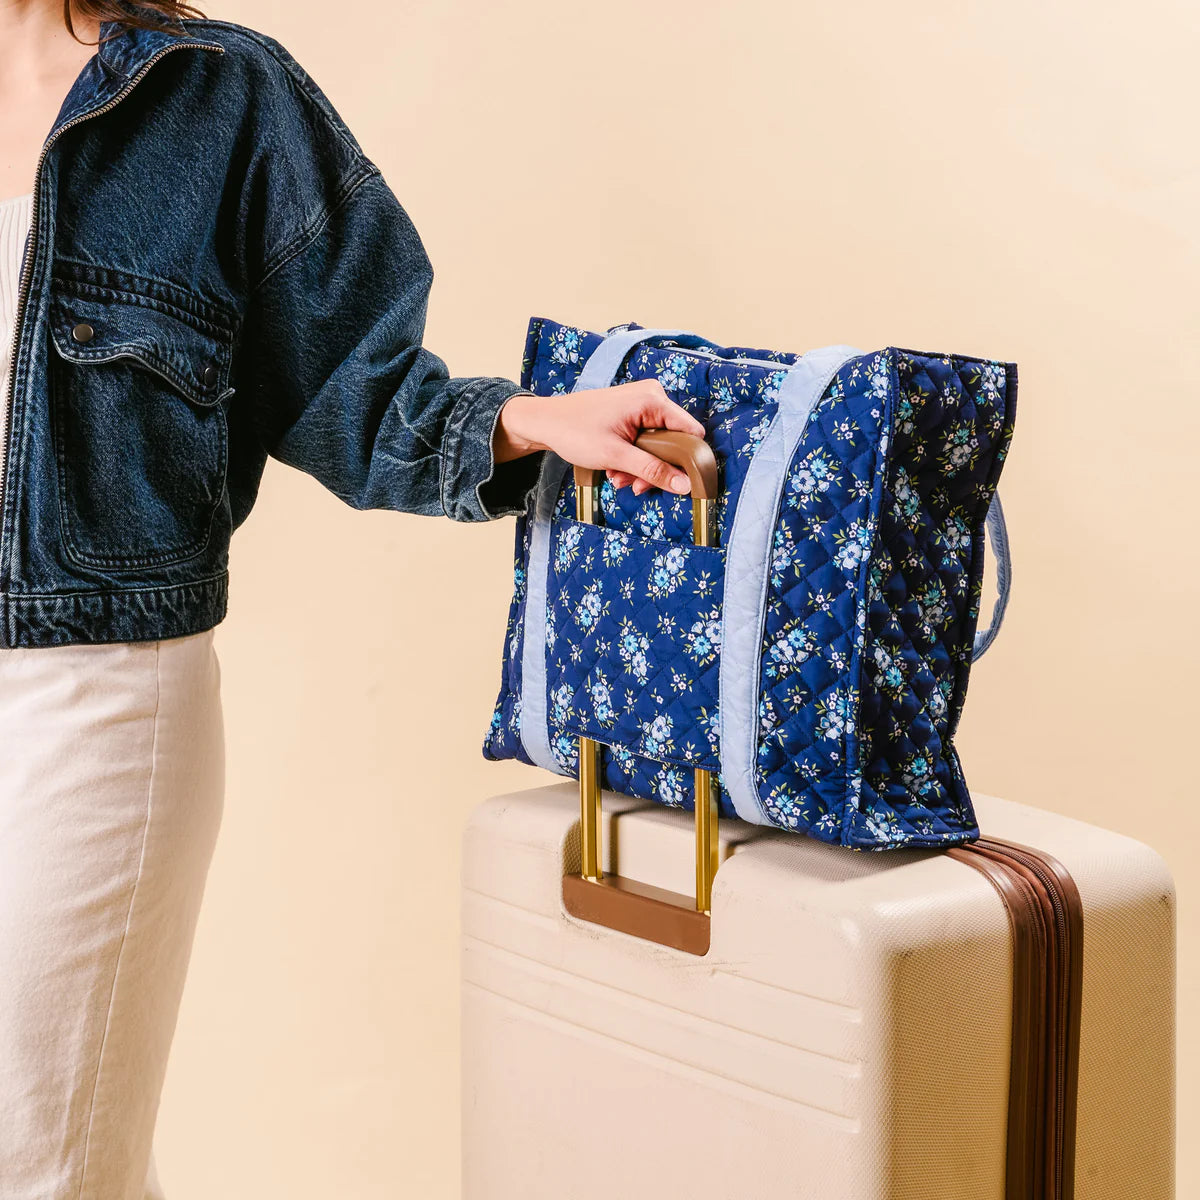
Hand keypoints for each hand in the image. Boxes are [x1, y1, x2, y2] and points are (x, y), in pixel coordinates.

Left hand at [493, 381, 705, 495]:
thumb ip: (653, 470)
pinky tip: (615, 469)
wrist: (545, 422)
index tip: (677, 482)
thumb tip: (685, 485)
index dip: (687, 460)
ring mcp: (642, 404)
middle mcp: (652, 397)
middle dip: (654, 468)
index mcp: (652, 400)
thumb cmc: (574, 431)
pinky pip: (645, 441)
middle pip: (673, 442)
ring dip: (641, 468)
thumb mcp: (616, 456)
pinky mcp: (632, 413)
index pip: (690, 432)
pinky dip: (633, 459)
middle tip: (634, 484)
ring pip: (657, 446)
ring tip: (618, 477)